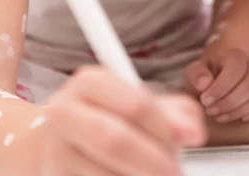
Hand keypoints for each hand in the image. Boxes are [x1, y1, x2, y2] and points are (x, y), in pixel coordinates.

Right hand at [40, 66, 206, 175]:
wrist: (54, 142)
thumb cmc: (106, 118)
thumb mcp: (137, 103)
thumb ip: (174, 112)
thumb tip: (193, 133)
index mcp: (89, 82)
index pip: (135, 103)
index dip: (165, 129)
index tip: (185, 143)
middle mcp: (65, 113)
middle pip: (114, 141)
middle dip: (153, 162)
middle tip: (175, 173)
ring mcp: (55, 151)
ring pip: (104, 174)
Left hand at [185, 47, 248, 123]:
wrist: (216, 78)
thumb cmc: (206, 76)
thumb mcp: (195, 72)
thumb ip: (196, 75)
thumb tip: (205, 83)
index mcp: (234, 56)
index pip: (235, 69)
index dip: (220, 88)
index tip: (205, 100)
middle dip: (230, 102)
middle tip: (212, 111)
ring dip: (241, 110)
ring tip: (221, 117)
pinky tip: (241, 118)